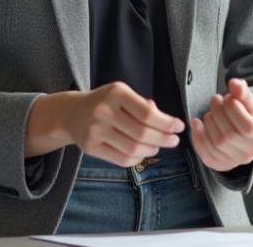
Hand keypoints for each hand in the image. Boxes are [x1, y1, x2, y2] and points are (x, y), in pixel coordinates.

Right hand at [25, 82, 183, 166]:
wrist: (73, 113)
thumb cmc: (105, 102)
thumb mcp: (123, 94)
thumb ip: (144, 106)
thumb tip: (167, 122)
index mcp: (116, 93)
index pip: (147, 112)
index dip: (166, 123)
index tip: (179, 127)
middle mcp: (103, 110)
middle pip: (142, 133)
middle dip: (163, 139)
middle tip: (174, 140)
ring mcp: (95, 130)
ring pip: (133, 149)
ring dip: (151, 150)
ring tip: (158, 145)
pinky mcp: (90, 147)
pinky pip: (121, 160)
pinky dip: (137, 159)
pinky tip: (142, 153)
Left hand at [190, 78, 252, 172]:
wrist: (244, 132)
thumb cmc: (246, 115)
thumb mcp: (248, 102)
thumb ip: (242, 92)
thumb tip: (234, 83)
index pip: (246, 125)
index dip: (233, 108)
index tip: (228, 98)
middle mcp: (251, 152)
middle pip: (229, 135)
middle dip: (218, 113)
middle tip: (215, 100)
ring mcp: (236, 161)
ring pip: (217, 144)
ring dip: (209, 123)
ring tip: (211, 112)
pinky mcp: (221, 165)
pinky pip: (207, 156)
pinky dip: (198, 138)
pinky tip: (197, 123)